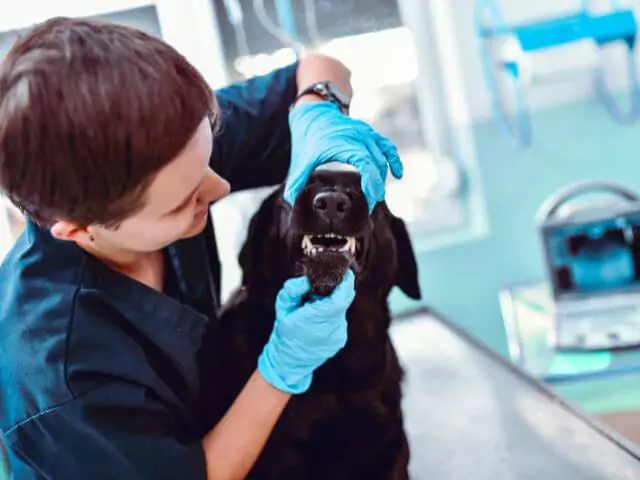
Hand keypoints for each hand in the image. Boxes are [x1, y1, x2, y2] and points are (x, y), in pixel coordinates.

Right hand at [257, 270, 355, 393]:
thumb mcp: (282, 307)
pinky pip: (340, 320)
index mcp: (313, 320)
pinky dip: (334, 314)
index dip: (345, 284)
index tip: (345, 272)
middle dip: (340, 289)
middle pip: (344, 302)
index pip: (339, 300)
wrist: (288, 362)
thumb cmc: (284, 332)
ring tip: (319, 304)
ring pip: (342, 310)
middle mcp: (330, 329)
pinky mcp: (340, 340)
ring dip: (335, 302)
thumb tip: (308, 279)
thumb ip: (293, 290)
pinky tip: (321, 316)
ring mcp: (337, 336)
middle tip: (331, 282)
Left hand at [284, 101, 403, 211]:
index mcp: (343, 144)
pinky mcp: (370, 134)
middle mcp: (359, 137)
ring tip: (375, 197)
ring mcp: (366, 134)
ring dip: (382, 178)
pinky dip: (393, 160)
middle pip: (376, 165)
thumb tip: (291, 201)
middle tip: (368, 208)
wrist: (314, 112)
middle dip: (375, 188)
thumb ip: (296, 180)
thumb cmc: (308, 137)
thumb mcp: (301, 159)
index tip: (371, 199)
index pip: (365, 164)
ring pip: (383, 158)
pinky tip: (398, 174)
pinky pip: (387, 147)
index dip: (371, 182)